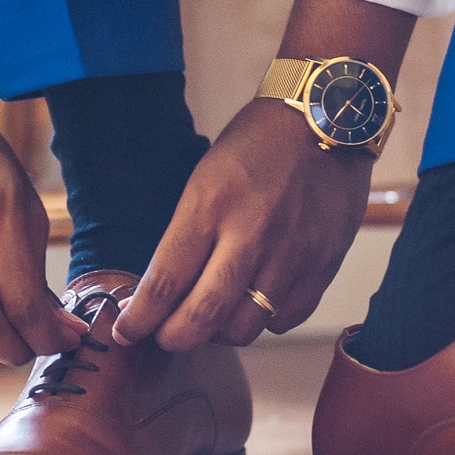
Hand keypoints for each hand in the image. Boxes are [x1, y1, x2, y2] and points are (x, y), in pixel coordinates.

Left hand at [113, 96, 372, 349]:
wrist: (328, 116)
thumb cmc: (258, 144)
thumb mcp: (206, 176)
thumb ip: (188, 233)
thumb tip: (162, 289)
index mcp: (210, 205)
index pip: (165, 281)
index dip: (140, 318)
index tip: (126, 332)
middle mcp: (250, 233)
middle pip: (203, 316)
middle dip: (174, 338)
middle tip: (165, 337)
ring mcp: (291, 253)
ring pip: (245, 327)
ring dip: (220, 334)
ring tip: (212, 319)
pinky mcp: (324, 263)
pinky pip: (286, 319)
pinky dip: (265, 321)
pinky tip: (257, 303)